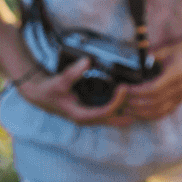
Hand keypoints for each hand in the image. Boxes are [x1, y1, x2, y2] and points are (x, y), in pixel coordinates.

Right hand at [15, 57, 132, 126]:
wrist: (39, 93)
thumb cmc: (49, 90)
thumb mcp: (59, 82)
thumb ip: (72, 73)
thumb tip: (87, 62)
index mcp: (80, 116)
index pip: (104, 113)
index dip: (116, 103)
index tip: (124, 89)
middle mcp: (87, 118)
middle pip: (112, 120)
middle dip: (127, 112)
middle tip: (143, 101)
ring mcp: (89, 114)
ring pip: (112, 117)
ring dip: (126, 111)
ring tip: (141, 102)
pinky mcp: (90, 109)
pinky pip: (109, 111)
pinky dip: (119, 106)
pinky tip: (129, 99)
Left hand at [125, 36, 181, 120]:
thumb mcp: (167, 49)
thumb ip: (152, 56)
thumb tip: (137, 63)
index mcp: (175, 75)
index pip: (153, 90)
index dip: (138, 92)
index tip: (126, 89)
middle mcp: (179, 88)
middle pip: (154, 103)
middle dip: (136, 104)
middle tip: (122, 101)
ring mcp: (181, 95)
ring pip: (160, 111)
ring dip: (142, 113)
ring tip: (129, 110)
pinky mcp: (181, 99)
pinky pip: (166, 112)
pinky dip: (152, 115)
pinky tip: (142, 113)